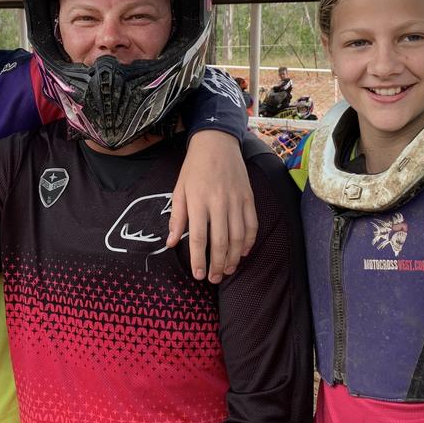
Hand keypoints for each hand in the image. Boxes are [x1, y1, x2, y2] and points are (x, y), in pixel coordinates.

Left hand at [168, 129, 257, 282]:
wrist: (217, 143)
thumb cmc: (194, 168)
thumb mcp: (179, 190)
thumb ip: (177, 218)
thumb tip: (171, 243)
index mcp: (198, 201)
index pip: (199, 238)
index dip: (198, 260)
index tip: (198, 275)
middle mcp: (219, 203)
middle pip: (220, 242)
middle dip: (217, 265)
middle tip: (213, 279)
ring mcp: (236, 201)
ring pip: (238, 237)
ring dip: (233, 258)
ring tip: (227, 270)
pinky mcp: (248, 198)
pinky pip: (252, 225)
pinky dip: (249, 242)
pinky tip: (242, 253)